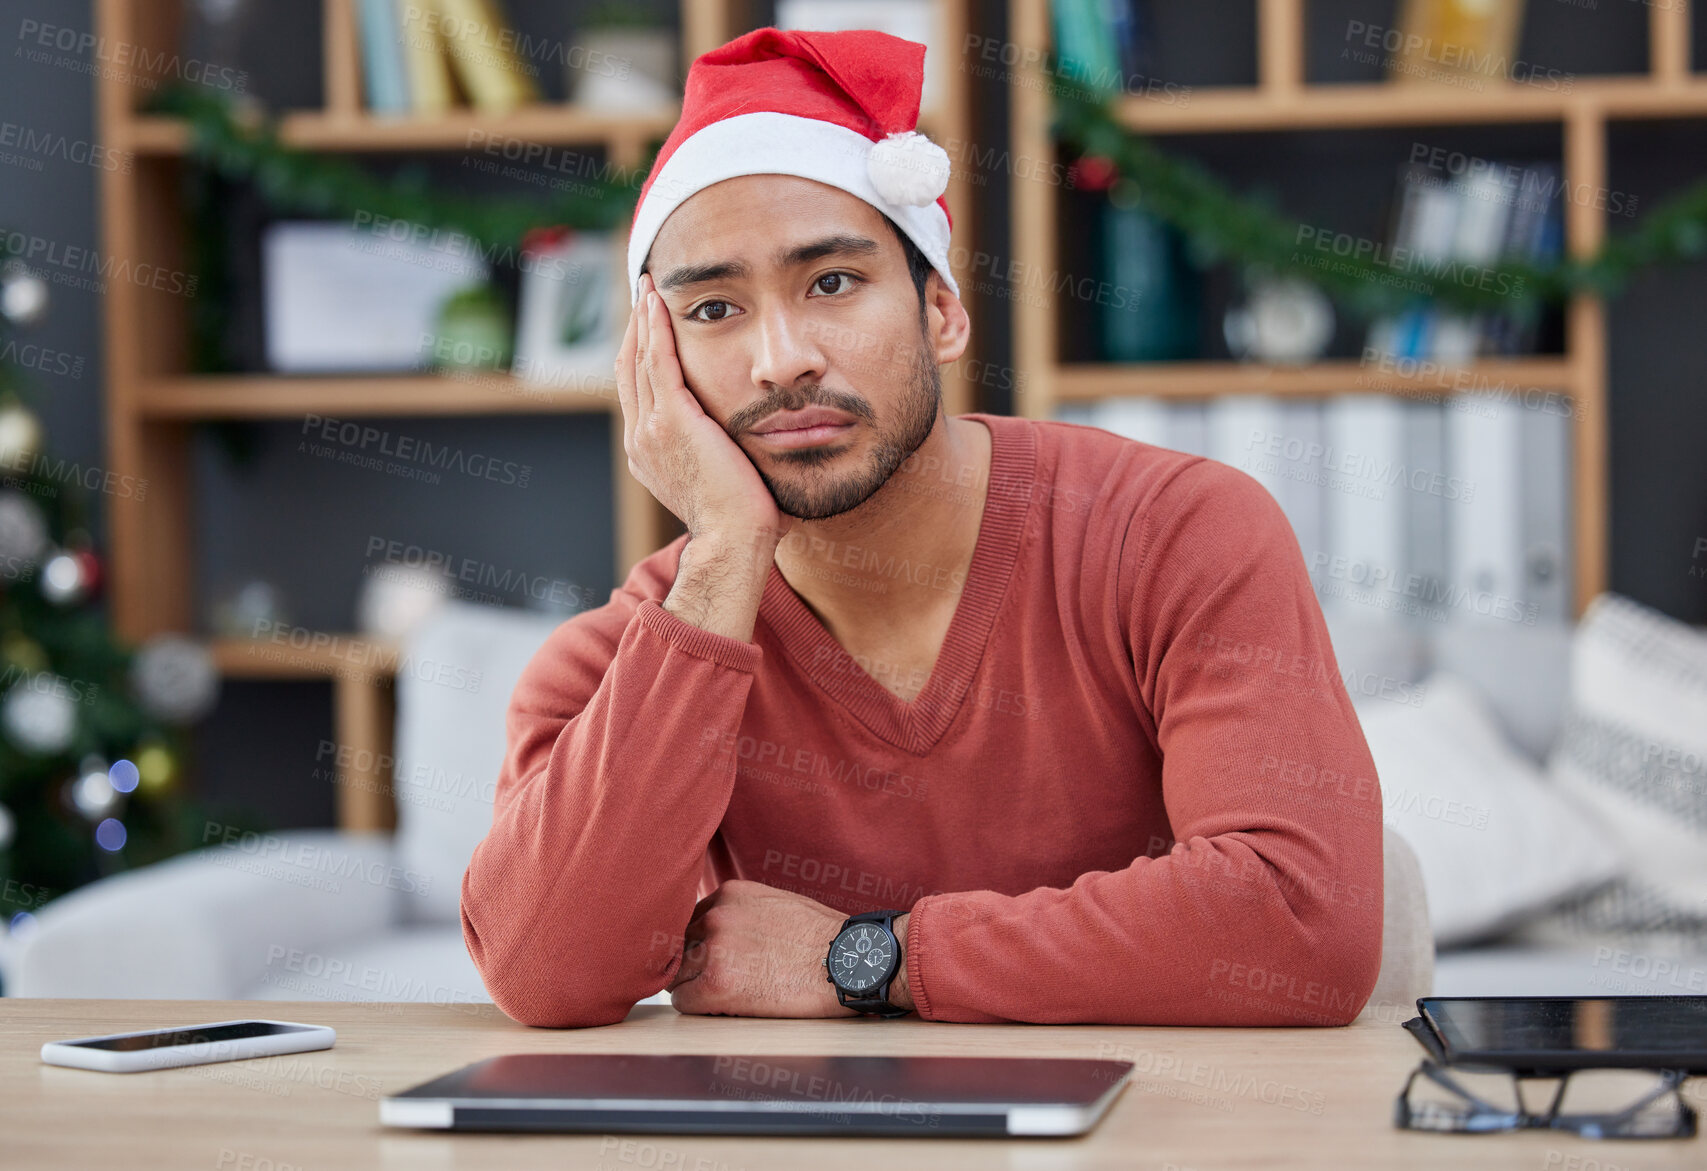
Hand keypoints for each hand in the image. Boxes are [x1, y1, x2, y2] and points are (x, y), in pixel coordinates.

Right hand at [616, 273, 787, 550]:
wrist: (735, 541)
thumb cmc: (745, 523)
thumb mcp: (729, 481)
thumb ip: (732, 457)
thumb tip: (766, 449)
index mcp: (649, 455)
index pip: (640, 393)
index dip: (642, 356)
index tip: (650, 329)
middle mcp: (641, 440)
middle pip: (631, 370)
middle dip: (637, 329)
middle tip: (644, 294)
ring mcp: (652, 430)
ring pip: (640, 360)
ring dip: (644, 319)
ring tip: (649, 287)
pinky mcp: (672, 421)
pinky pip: (658, 362)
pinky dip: (656, 329)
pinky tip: (659, 303)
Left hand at [666, 880, 914, 1017]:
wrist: (848, 963)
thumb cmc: (824, 939)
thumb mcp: (777, 904)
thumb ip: (741, 912)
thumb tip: (717, 930)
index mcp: (729, 895)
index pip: (688, 920)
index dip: (697, 943)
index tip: (709, 958)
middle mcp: (716, 917)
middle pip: (678, 946)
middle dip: (692, 964)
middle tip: (719, 980)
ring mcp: (714, 949)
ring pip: (677, 974)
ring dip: (694, 986)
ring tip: (726, 995)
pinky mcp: (716, 984)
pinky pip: (682, 1000)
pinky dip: (697, 1008)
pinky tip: (723, 1007)